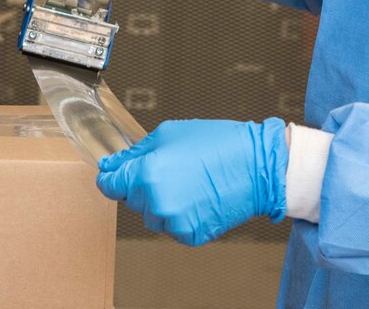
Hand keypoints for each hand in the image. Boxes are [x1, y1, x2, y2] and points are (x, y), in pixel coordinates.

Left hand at [96, 118, 287, 245]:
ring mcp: (174, 222)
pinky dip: (180, 214)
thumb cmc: (218, 144)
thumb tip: (113, 165)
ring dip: (161, 201)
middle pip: (131, 199)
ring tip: (187, 182)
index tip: (118, 173)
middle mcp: (157, 203)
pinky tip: (198, 197)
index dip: (113, 176)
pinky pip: (172, 226)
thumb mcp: (169, 134)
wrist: (258, 167)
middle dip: (143, 184)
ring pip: (151, 215)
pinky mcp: (191, 235)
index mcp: (147, 175)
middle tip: (172, 168)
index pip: (109, 185)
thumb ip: (136, 152)